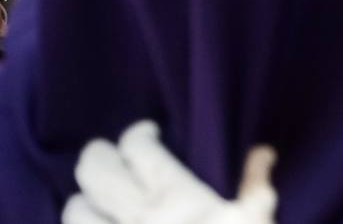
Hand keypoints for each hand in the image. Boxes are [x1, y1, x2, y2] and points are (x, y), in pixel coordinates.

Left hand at [63, 121, 276, 223]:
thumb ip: (257, 187)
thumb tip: (262, 152)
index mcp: (176, 197)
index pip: (140, 149)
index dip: (138, 135)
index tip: (147, 133)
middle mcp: (136, 217)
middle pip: (96, 171)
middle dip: (97, 156)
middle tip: (106, 153)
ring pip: (74, 212)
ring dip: (82, 201)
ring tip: (94, 200)